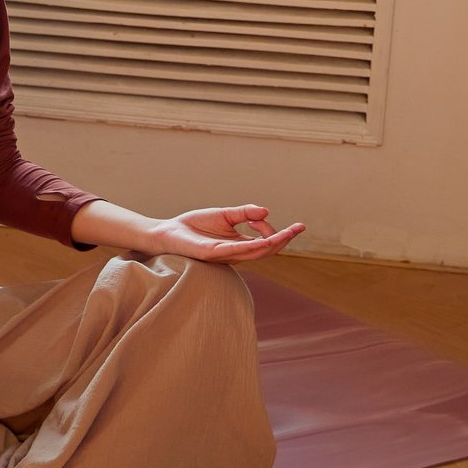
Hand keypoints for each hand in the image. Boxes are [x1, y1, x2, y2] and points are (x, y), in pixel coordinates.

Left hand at [147, 205, 303, 264]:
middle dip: (284, 239)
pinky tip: (261, 240)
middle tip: (299, 228)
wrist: (168, 232)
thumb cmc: (195, 226)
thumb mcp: (224, 215)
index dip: (278, 232)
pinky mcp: (212, 254)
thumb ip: (244, 213)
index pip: (266, 242)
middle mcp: (236, 253)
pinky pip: (233, 251)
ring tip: (287, 234)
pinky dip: (248, 246)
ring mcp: (225, 255)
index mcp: (240, 245)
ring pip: (254, 252)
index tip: (282, 221)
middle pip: (266, 249)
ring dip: (272, 243)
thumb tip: (266, 211)